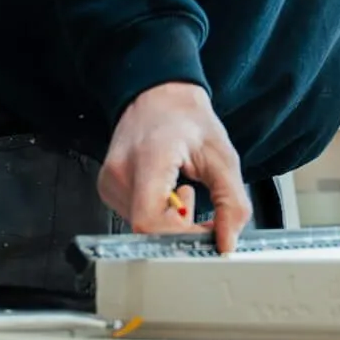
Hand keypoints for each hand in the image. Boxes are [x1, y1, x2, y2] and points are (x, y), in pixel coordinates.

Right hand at [98, 81, 251, 251]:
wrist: (160, 96)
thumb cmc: (187, 121)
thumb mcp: (223, 158)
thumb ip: (232, 203)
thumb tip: (226, 243)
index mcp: (149, 159)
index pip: (149, 221)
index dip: (180, 237)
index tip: (205, 233)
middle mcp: (121, 171)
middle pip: (147, 229)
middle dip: (181, 230)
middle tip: (200, 207)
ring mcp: (109, 181)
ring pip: (141, 229)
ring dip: (170, 223)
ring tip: (183, 190)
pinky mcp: (107, 189)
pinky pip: (134, 219)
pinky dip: (157, 216)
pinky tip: (167, 193)